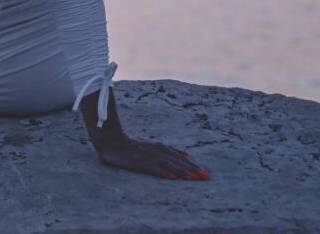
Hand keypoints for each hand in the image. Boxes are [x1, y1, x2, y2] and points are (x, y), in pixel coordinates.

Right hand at [95, 134, 210, 179]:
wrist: (113, 141)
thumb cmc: (133, 144)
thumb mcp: (153, 144)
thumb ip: (170, 149)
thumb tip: (186, 154)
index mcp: (162, 147)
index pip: (181, 159)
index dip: (193, 166)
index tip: (205, 173)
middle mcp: (158, 152)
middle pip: (178, 163)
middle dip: (193, 170)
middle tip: (206, 177)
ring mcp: (149, 157)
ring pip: (170, 166)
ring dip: (183, 172)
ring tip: (195, 178)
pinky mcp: (140, 163)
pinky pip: (154, 169)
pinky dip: (164, 173)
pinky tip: (173, 177)